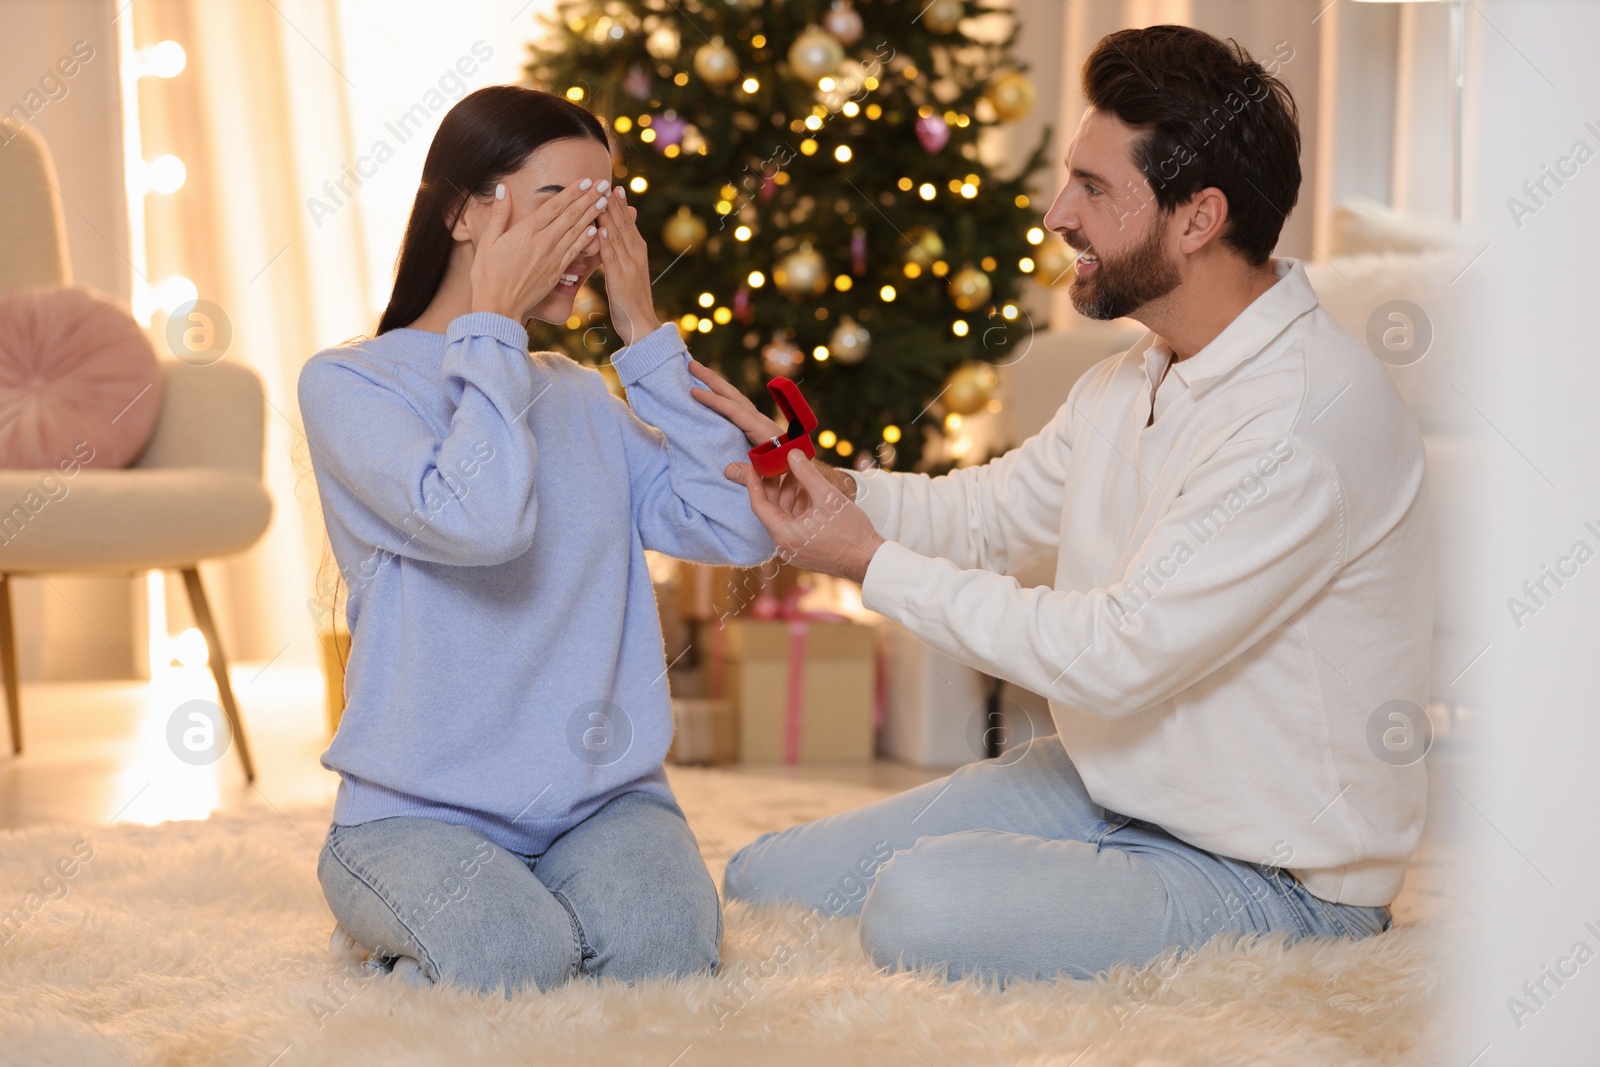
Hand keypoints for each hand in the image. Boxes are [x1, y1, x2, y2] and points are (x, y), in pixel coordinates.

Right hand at [469, 179, 607, 320]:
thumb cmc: (487, 274)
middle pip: (570, 215)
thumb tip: (504, 188)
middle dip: (589, 198)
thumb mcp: (487, 241)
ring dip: (593, 214)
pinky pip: (575, 251)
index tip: (587, 180)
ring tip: (606, 201)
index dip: (572, 191)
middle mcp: (543, 242)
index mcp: (526, 231)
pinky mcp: (557, 271)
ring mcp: (552, 257)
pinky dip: (587, 239)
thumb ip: (499, 214)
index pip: (554, 206)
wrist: (498, 307)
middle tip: (604, 184)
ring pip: (577, 231)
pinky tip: (597, 228)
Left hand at [597, 187, 662, 345]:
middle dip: (614, 203)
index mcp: (638, 252)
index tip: (612, 187)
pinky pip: (612, 256)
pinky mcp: (621, 278)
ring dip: (609, 215)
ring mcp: (630, 266)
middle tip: (606, 182)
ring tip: (601, 197)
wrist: (641, 326)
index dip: (620, 205)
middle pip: (624, 224)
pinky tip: (600, 228)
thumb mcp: (626, 274)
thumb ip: (619, 255)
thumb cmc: (630, 303)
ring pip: (618, 235)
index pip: (628, 223)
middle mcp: (636, 255)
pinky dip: (606, 241)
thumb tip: (608, 239)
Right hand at [687, 360, 856, 500]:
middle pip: (733, 395)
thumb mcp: (769, 472)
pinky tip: (710, 393)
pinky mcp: (754, 426)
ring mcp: (757, 421)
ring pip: (734, 398)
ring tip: (696, 372)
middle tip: (692, 364)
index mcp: (762, 429)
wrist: (804, 470)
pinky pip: (735, 407)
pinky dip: (722, 397)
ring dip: (715, 384)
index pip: (734, 411)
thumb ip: (749, 472)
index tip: (694, 391)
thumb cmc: (787, 472)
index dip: (714, 401)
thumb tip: (726, 470)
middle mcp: (759, 420)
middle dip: (712, 379)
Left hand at [725, 449, 883, 583]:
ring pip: (784, 516)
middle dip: (775, 485)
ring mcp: (794, 550)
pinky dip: (798, 507)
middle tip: (777, 463)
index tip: (753, 465)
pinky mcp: (804, 551)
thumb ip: (806, 473)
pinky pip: (794, 525)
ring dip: (789, 494)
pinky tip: (807, 490)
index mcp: (785, 535)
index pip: (759, 505)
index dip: (754, 482)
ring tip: (798, 473)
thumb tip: (792, 453)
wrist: (869, 560)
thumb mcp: (828, 496)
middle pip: (771, 510)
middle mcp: (784, 546)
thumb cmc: (851, 532)